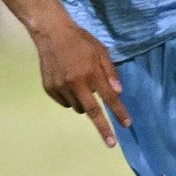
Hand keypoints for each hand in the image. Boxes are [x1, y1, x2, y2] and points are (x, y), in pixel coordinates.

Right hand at [30, 16, 130, 146]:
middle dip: (103, 128)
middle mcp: (75, 83)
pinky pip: (64, 103)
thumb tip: (118, 92)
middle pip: (92, 112)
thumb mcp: (101, 51)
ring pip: (77, 108)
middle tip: (111, 142)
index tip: (126, 125)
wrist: (51, 33)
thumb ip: (110, 72)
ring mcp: (60, 87)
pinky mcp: (49, 89)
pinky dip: (70, 99)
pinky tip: (68, 84)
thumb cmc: (81, 41)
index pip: (109, 98)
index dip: (119, 113)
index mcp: (91, 73)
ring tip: (81, 87)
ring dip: (84, 104)